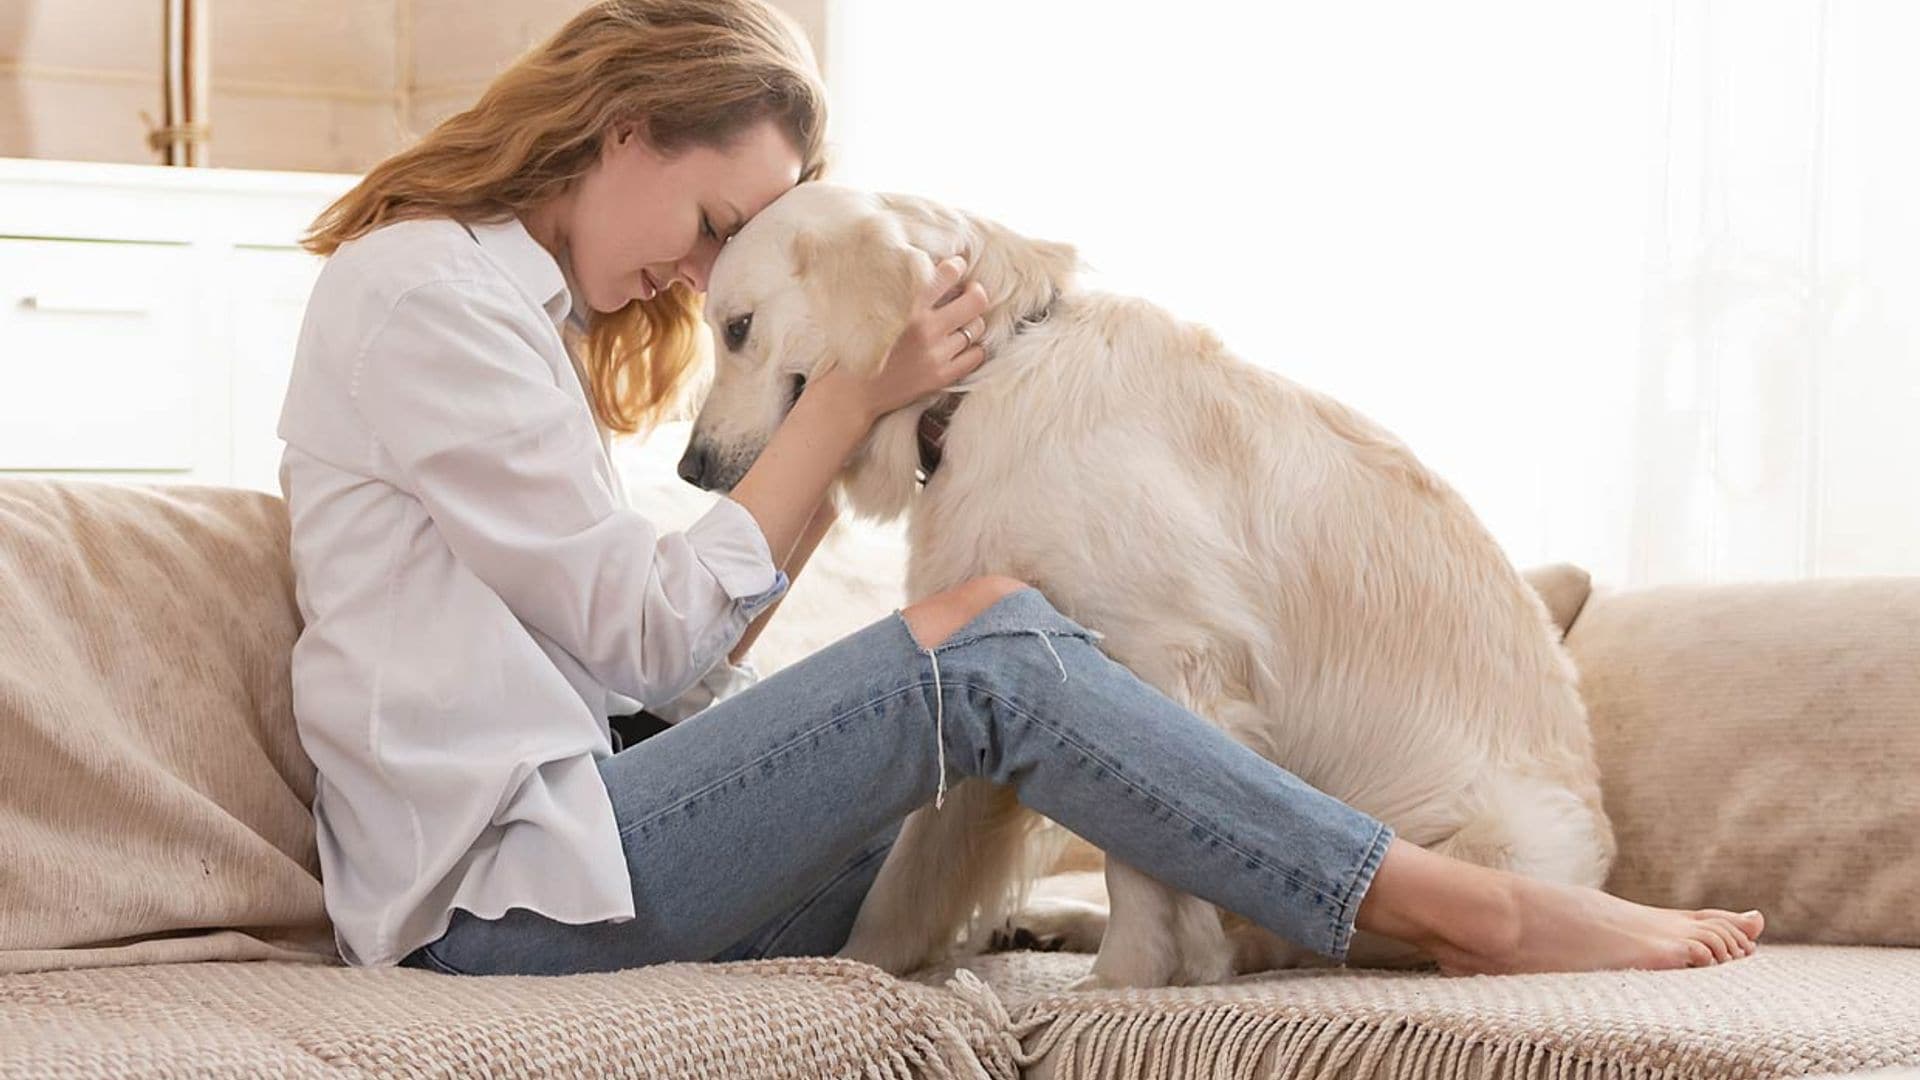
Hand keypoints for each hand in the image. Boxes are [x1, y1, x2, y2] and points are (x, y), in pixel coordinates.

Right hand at [825, 254, 989, 423]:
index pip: (949, 273)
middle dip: (975, 292)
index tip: (956, 267)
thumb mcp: (873, 307)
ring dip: (971, 321)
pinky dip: (973, 347)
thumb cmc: (860, 344)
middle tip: (968, 293)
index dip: (957, 266)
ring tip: (960, 322)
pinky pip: (976, 355)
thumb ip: (900, 289)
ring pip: (976, 327)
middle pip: (976, 300)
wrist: (852, 391)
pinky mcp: (941, 376)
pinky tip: (961, 345)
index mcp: (907, 305)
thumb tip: (930, 267)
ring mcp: (936, 354)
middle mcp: (926, 328)